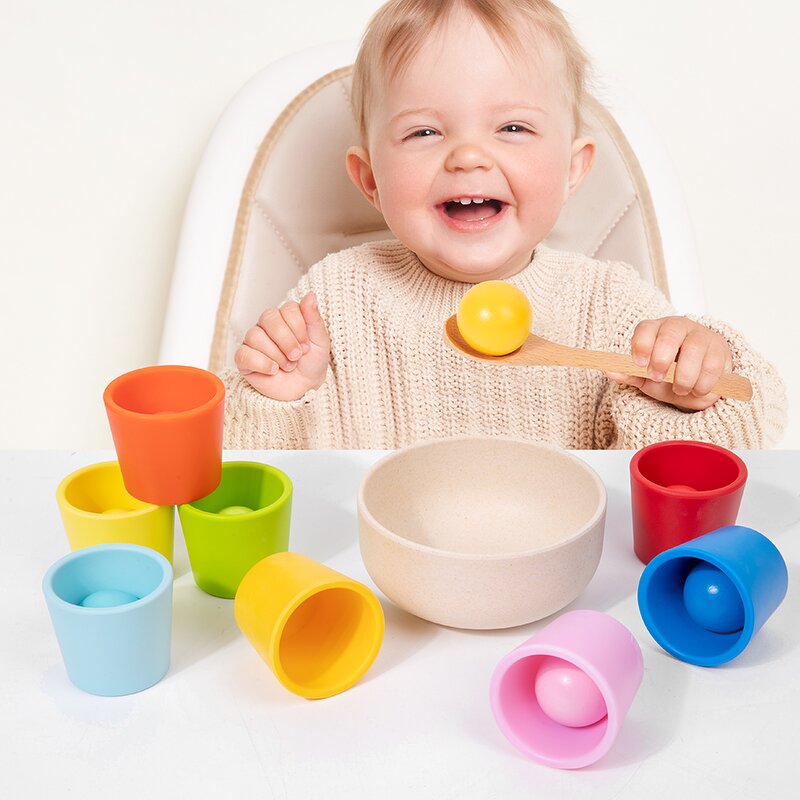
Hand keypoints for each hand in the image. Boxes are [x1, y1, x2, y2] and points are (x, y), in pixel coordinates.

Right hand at [234, 292, 330, 400]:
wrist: (303, 389)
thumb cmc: (311, 363)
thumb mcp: (320, 341)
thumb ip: (314, 318)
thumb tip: (310, 295)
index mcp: (285, 317)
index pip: (288, 309)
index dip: (299, 328)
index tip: (307, 346)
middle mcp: (267, 325)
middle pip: (269, 318)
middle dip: (287, 341)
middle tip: (297, 356)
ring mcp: (253, 341)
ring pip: (256, 336)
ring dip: (277, 355)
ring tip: (288, 366)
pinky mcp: (244, 358)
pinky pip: (244, 354)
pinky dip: (262, 364)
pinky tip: (273, 371)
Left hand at [606, 316, 731, 410]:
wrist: (698, 381)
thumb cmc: (669, 374)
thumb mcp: (646, 376)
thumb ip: (630, 374)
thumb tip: (608, 370)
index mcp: (655, 330)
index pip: (646, 328)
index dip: (642, 345)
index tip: (640, 364)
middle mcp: (678, 327)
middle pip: (670, 334)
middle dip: (662, 359)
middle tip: (658, 378)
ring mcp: (701, 335)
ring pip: (693, 350)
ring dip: (684, 376)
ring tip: (680, 389)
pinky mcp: (720, 349)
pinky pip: (712, 365)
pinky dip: (703, 382)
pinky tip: (697, 389)